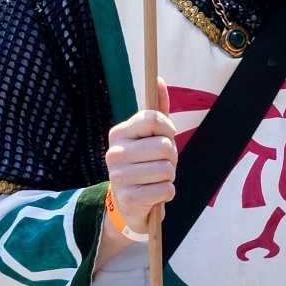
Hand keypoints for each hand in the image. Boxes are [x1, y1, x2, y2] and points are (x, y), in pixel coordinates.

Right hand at [104, 81, 176, 239]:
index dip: (168, 129)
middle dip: (171, 157)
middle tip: (160, 164)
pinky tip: (154, 194)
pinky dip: (167, 193)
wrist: (128, 206)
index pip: (153, 118)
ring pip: (168, 169)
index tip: (165, 137)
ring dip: (170, 176)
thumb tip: (159, 80)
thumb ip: (157, 110)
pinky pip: (167, 189)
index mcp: (118, 133)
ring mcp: (119, 177)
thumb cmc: (143, 165)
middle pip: (164, 145)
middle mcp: (114, 153)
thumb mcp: (148, 137)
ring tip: (156, 179)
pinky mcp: (130, 198)